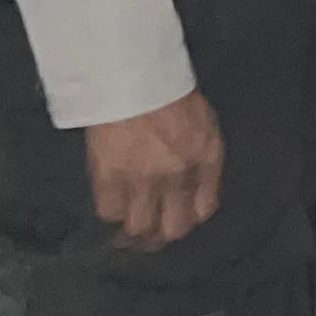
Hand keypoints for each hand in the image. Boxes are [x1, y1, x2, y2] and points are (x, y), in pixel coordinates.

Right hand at [84, 88, 225, 250]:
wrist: (133, 77)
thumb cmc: (171, 94)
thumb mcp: (206, 123)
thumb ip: (203, 158)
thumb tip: (195, 185)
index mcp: (206, 161)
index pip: (204, 210)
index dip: (190, 220)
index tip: (179, 220)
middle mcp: (178, 176)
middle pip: (173, 229)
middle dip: (162, 238)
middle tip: (151, 238)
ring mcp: (143, 179)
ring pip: (139, 228)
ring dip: (133, 235)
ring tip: (127, 235)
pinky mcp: (109, 177)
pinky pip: (109, 212)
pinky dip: (110, 216)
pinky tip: (111, 210)